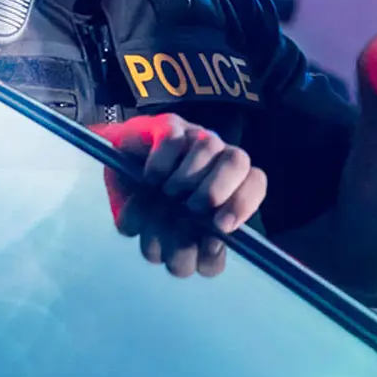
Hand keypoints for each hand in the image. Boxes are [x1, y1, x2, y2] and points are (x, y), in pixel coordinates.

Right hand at [96, 113, 267, 277]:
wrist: (121, 167)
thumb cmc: (155, 209)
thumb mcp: (174, 238)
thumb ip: (194, 250)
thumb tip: (209, 248)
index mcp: (233, 185)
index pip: (256, 183)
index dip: (243, 203)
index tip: (220, 226)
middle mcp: (220, 156)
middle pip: (238, 160)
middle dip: (213, 191)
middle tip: (188, 209)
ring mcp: (196, 137)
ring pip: (207, 147)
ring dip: (181, 181)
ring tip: (163, 196)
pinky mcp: (168, 126)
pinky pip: (172, 140)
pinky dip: (159, 164)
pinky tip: (149, 178)